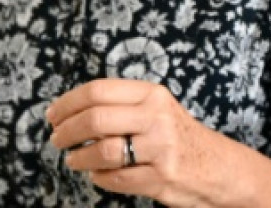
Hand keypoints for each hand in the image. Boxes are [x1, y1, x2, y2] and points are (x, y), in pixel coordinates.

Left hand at [48, 78, 232, 204]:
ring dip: (80, 158)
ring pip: (104, 152)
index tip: (53, 115)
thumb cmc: (176, 135)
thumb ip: (121, 105)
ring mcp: (160, 149)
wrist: (217, 166)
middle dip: (67, 132)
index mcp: (152, 94)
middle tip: (57, 139)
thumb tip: (69, 110)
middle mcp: (157, 117)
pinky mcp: (160, 178)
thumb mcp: (156, 108)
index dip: (68, 103)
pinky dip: (100, 178)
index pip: (99, 90)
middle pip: (96, 119)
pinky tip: (97, 174)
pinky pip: (116, 179)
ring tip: (74, 160)